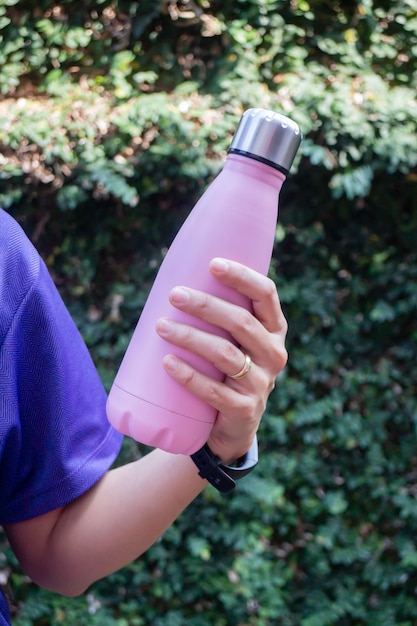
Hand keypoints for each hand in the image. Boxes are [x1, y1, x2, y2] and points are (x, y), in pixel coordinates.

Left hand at [156, 258, 287, 462]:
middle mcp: (273, 353)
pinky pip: (214, 391)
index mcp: (273, 329)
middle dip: (206, 305)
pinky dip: (188, 376)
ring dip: (190, 337)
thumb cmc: (225, 371)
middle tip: (174, 295)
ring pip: (225, 354)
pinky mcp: (244, 410)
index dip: (242, 276)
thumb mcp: (232, 342)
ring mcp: (262, 383)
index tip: (212, 264)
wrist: (233, 426)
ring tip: (161, 326)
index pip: (266, 294)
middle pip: (241, 322)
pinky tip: (167, 362)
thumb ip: (218, 317)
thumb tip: (175, 280)